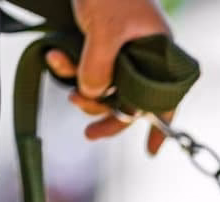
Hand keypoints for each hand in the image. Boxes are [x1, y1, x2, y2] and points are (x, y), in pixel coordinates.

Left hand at [44, 0, 172, 154]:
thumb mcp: (104, 31)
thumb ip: (99, 68)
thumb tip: (90, 96)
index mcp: (160, 53)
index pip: (166, 98)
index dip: (160, 126)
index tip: (152, 152)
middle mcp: (143, 56)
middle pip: (131, 100)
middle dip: (107, 116)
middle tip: (88, 133)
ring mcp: (120, 51)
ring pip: (105, 88)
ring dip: (82, 90)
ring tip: (63, 79)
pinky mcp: (97, 45)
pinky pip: (86, 69)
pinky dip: (68, 68)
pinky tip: (54, 58)